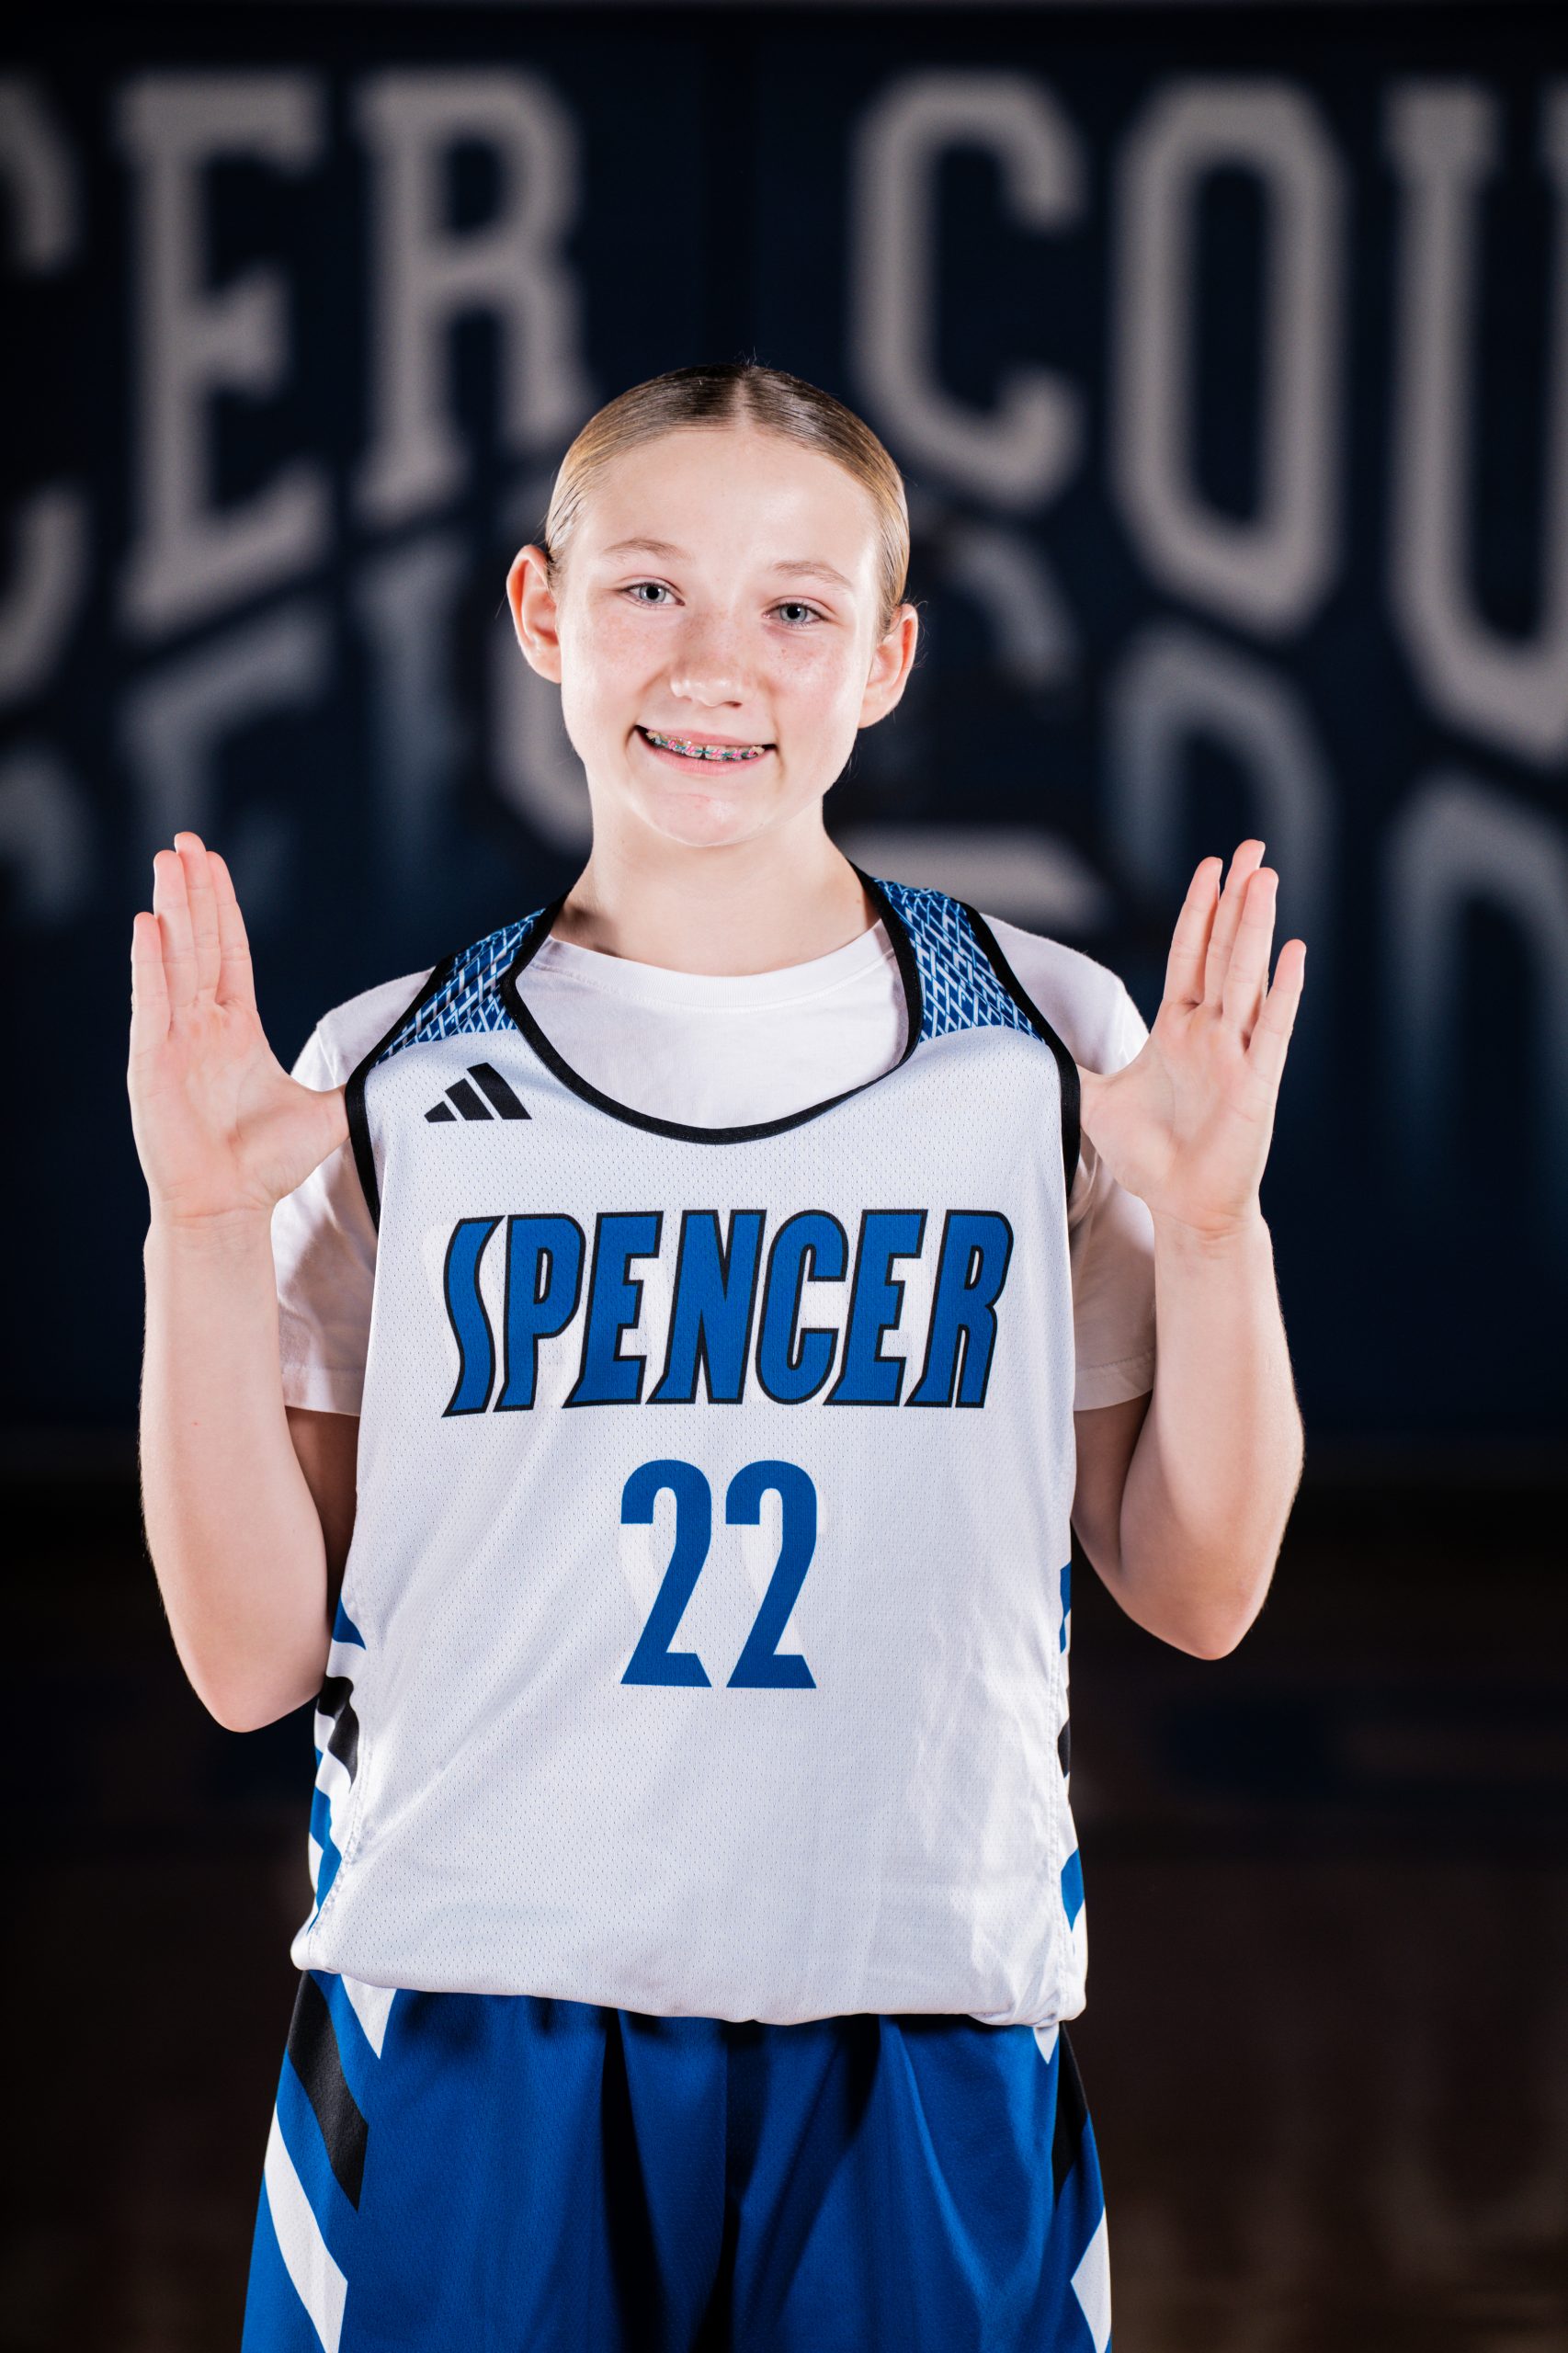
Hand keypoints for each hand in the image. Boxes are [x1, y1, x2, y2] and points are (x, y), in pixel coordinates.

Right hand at [128, 831, 349, 1227]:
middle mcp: (200, 1026)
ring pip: (173, 959)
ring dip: (170, 909)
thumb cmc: (267, 1165)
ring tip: (167, 860)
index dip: (222, 907)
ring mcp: (172, 1040)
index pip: (229, 953)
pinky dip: (147, 964)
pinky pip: (150, 1003)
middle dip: (192, 890)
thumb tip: (416, 1066)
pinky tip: (146, 924)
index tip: (214, 863)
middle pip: (197, 942)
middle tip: (185, 840)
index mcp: (235, 1029)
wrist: (228, 1206)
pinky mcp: (150, 1062)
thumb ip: (362, 1081)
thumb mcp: (327, 1111)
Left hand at [1077, 840, 1304, 1238]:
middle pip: (1223, 950)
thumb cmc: (1149, 1156)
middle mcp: (1210, 1033)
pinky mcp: (1256, 1085)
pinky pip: (1271, 1030)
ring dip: (1256, 928)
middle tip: (1251, 848)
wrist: (1182, 1205)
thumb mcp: (1096, 1101)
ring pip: (1246, 976)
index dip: (1198, 910)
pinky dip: (1283, 992)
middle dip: (1235, 898)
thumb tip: (1025, 1043)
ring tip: (1265, 878)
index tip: (1209, 866)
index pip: (1189, 955)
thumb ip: (1070, 1065)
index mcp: (1177, 1028)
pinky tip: (1295, 953)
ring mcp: (1236, 1055)